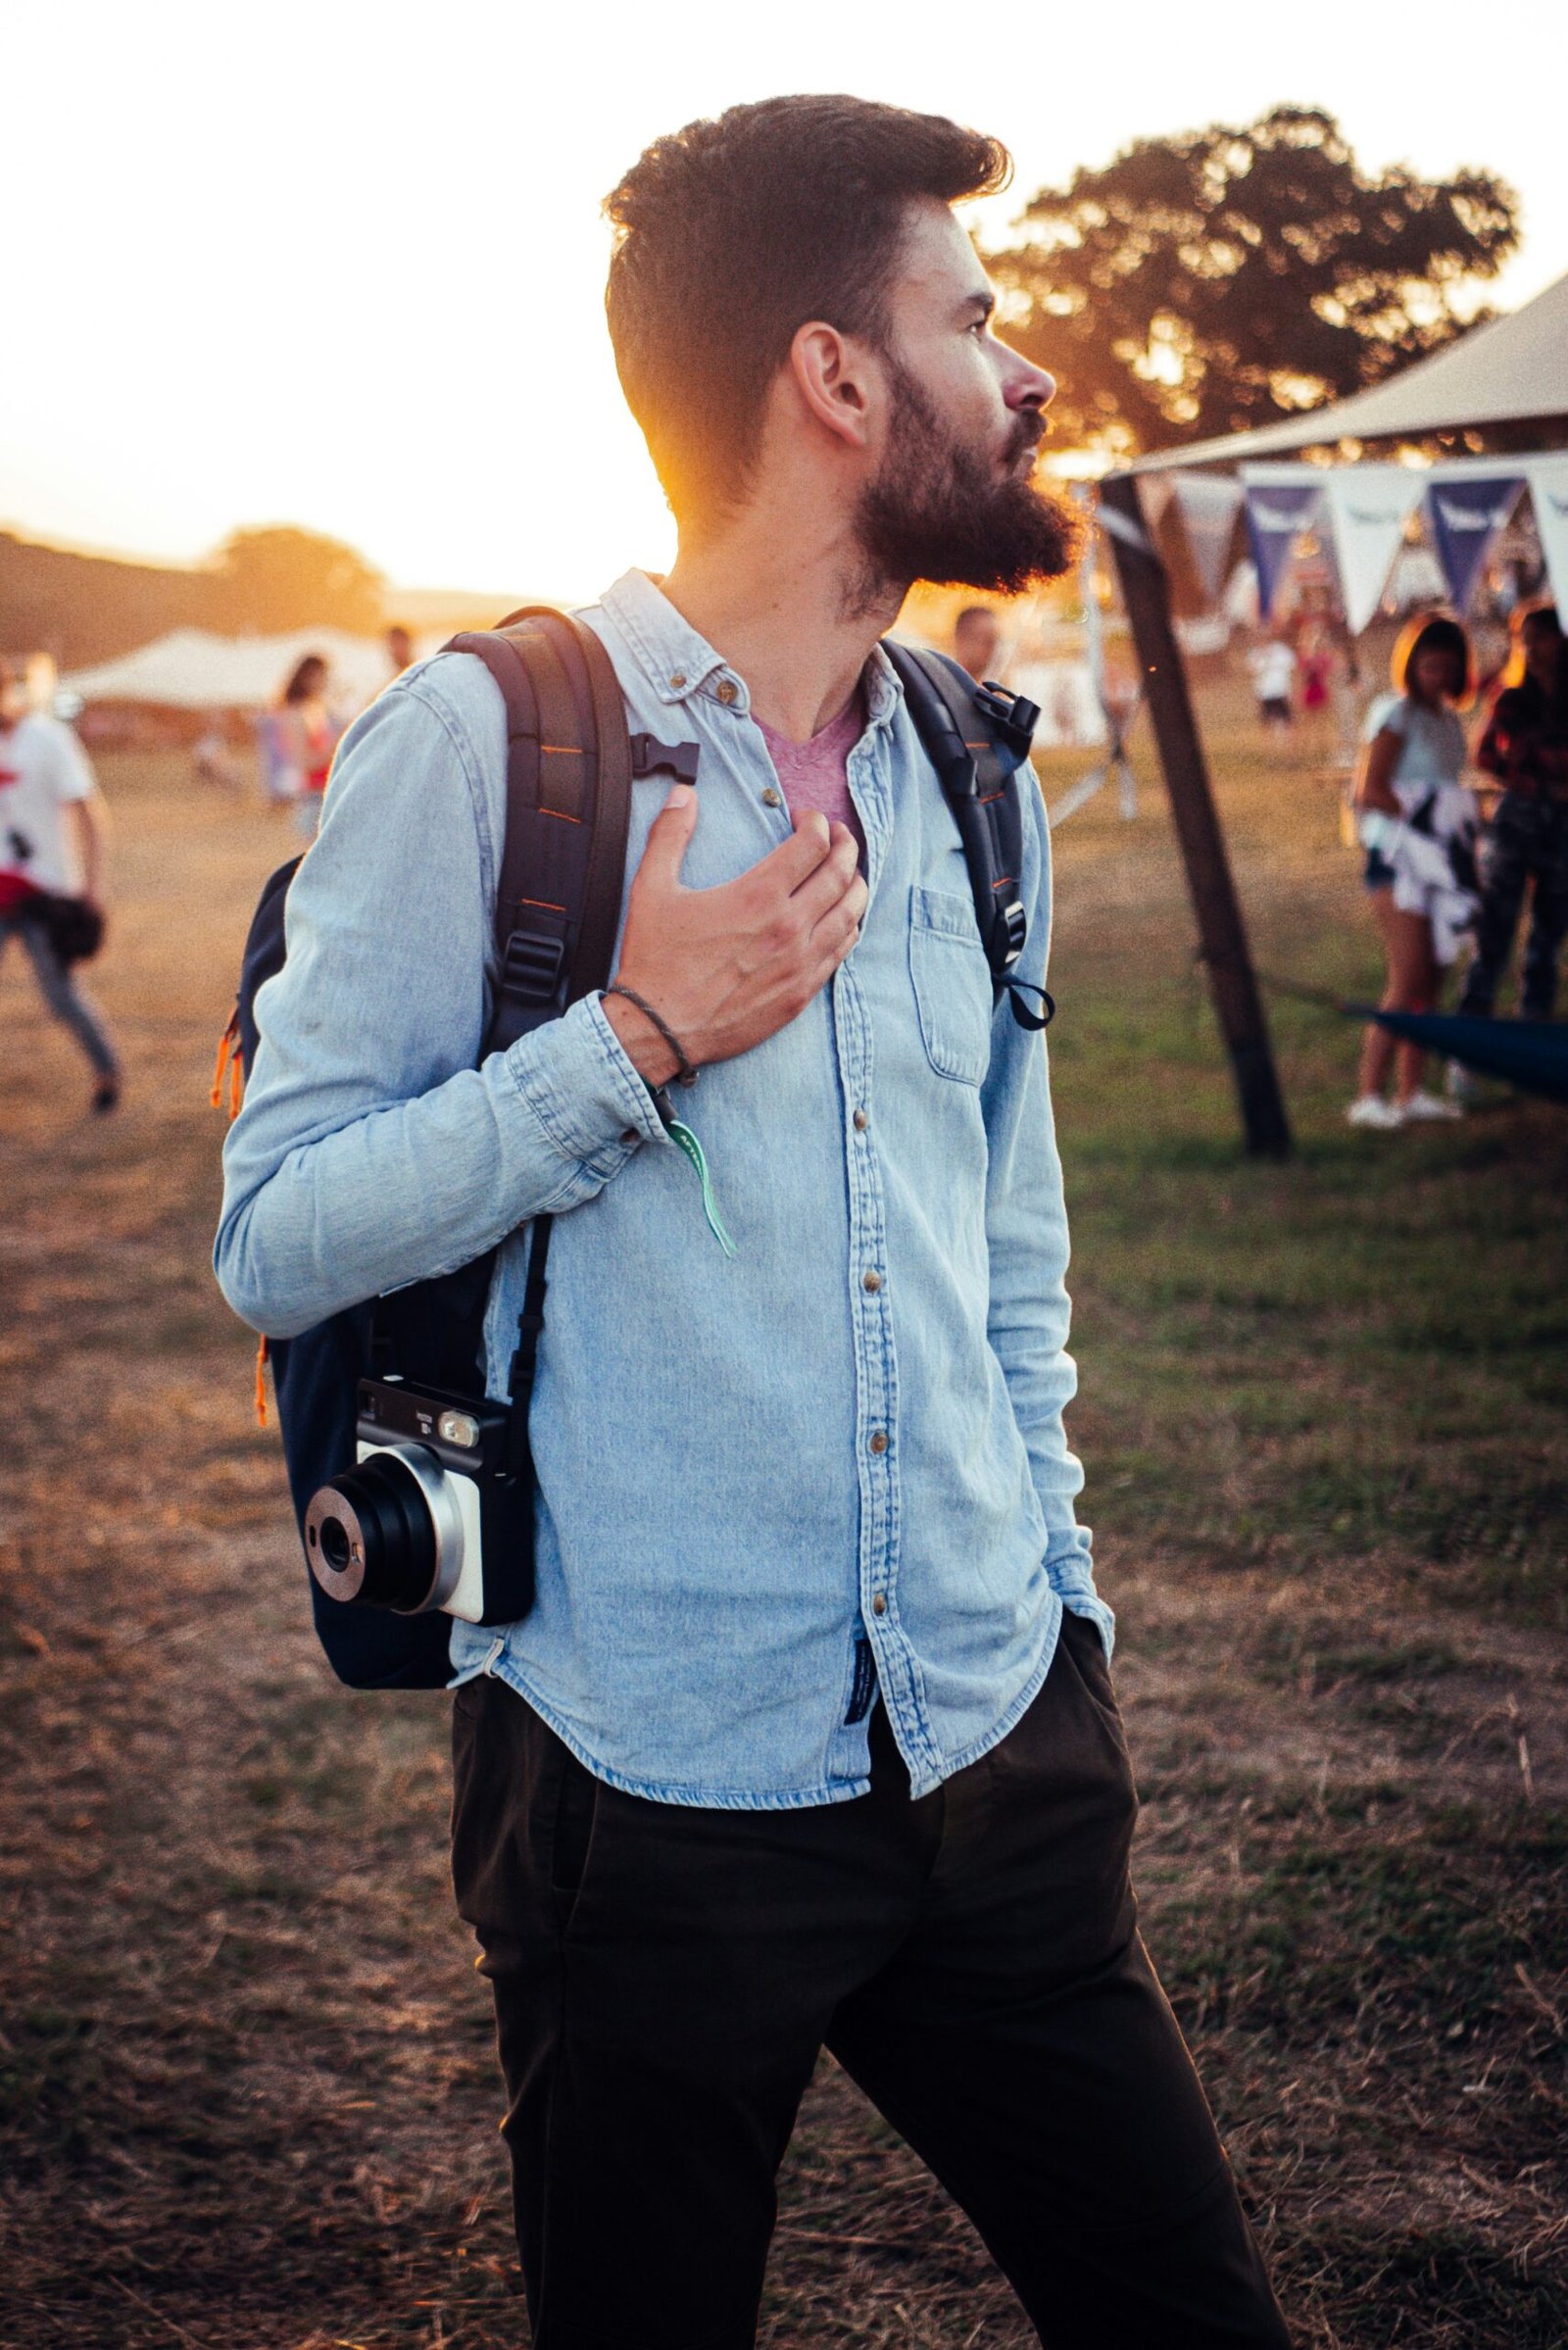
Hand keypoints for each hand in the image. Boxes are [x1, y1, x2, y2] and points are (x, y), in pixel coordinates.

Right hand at [602, 785, 866, 1085]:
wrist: (659, 1028)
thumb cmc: (654, 960)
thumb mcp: (651, 889)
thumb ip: (669, 835)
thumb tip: (684, 794)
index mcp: (758, 895)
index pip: (813, 844)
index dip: (815, 823)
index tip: (804, 819)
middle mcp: (789, 926)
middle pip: (842, 873)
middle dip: (845, 845)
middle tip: (838, 837)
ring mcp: (800, 962)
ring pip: (851, 912)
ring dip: (855, 884)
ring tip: (847, 872)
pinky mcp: (801, 992)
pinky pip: (842, 950)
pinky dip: (848, 925)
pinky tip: (840, 917)